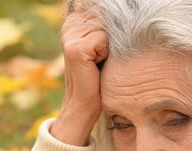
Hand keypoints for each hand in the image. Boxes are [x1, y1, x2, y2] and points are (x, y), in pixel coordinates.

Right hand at [51, 8, 108, 145]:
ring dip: (109, 45)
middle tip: (101, 56)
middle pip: (106, 16)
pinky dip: (106, 52)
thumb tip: (122, 10)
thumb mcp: (102, 45)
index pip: (102, 9)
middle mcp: (69, 25)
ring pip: (106, 27)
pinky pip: (103, 39)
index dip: (111, 27)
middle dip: (111, 36)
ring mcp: (70, 36)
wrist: (85, 101)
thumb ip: (106, 25)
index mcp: (74, 21)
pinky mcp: (76, 48)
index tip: (103, 47)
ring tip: (99, 60)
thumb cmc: (97, 74)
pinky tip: (96, 64)